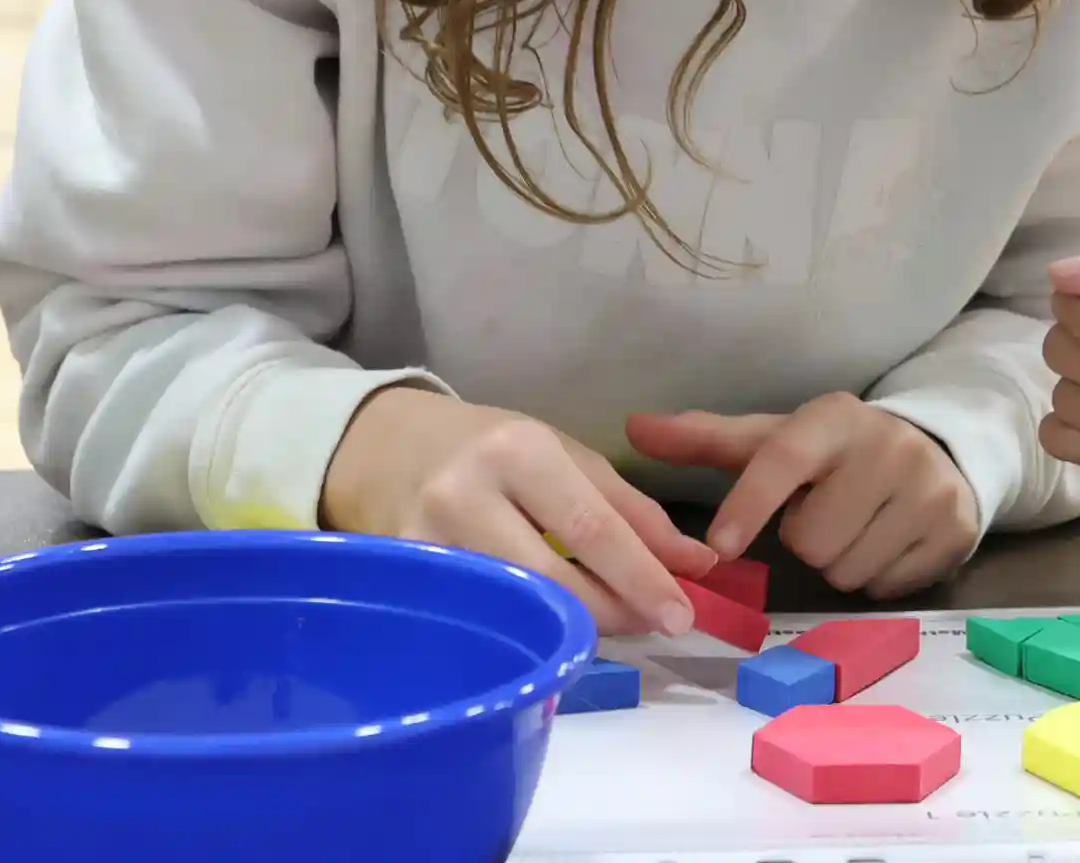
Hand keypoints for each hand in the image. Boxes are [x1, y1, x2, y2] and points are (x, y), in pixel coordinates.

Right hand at [322, 387, 716, 638]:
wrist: (386, 449)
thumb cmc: (489, 447)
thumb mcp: (564, 455)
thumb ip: (630, 508)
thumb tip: (694, 563)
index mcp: (515, 451)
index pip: (590, 527)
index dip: (641, 576)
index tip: (682, 613)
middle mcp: (464, 496)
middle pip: (551, 580)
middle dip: (614, 611)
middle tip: (658, 626)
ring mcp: (425, 546)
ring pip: (514, 609)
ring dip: (574, 626)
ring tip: (615, 625)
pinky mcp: (404, 584)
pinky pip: (479, 620)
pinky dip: (524, 631)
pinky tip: (551, 632)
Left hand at [626, 395, 978, 598]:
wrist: (936, 450)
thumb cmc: (835, 453)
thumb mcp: (777, 439)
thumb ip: (706, 439)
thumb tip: (633, 427)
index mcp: (832, 418)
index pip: (781, 461)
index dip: (747, 505)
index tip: (719, 547)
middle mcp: (885, 444)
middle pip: (812, 538)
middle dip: (807, 539)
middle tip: (823, 514)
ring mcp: (927, 486)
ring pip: (848, 568)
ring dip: (840, 561)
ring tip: (855, 526)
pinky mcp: (953, 527)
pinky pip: (888, 586)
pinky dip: (878, 576)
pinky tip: (886, 541)